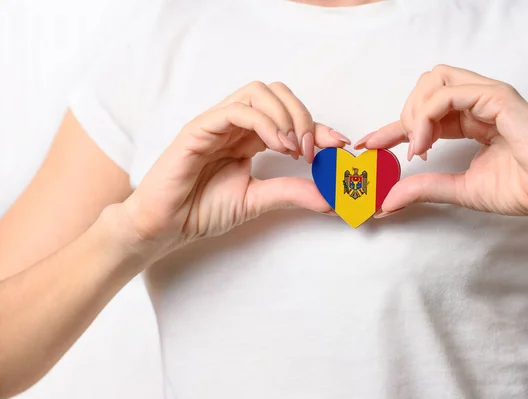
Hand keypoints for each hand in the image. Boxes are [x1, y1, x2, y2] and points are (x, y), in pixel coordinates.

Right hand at [116, 81, 348, 256]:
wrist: (166, 225)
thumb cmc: (202, 209)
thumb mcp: (257, 200)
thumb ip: (291, 193)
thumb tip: (331, 198)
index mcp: (250, 138)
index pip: (290, 118)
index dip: (319, 127)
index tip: (340, 146)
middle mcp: (236, 125)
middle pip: (278, 94)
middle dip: (304, 116)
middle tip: (315, 150)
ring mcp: (217, 123)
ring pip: (258, 93)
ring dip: (286, 115)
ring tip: (296, 149)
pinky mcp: (200, 128)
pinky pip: (236, 110)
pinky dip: (264, 122)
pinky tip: (278, 146)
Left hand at [356, 65, 527, 225]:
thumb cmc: (518, 189)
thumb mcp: (458, 189)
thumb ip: (422, 189)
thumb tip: (385, 201)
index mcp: (467, 120)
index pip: (421, 115)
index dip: (391, 128)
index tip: (368, 144)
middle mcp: (475, 103)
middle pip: (424, 86)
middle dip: (405, 114)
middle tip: (407, 148)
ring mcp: (486, 96)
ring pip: (434, 80)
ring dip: (416, 111)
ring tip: (417, 146)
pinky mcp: (497, 97)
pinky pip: (450, 91)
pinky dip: (429, 114)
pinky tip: (426, 142)